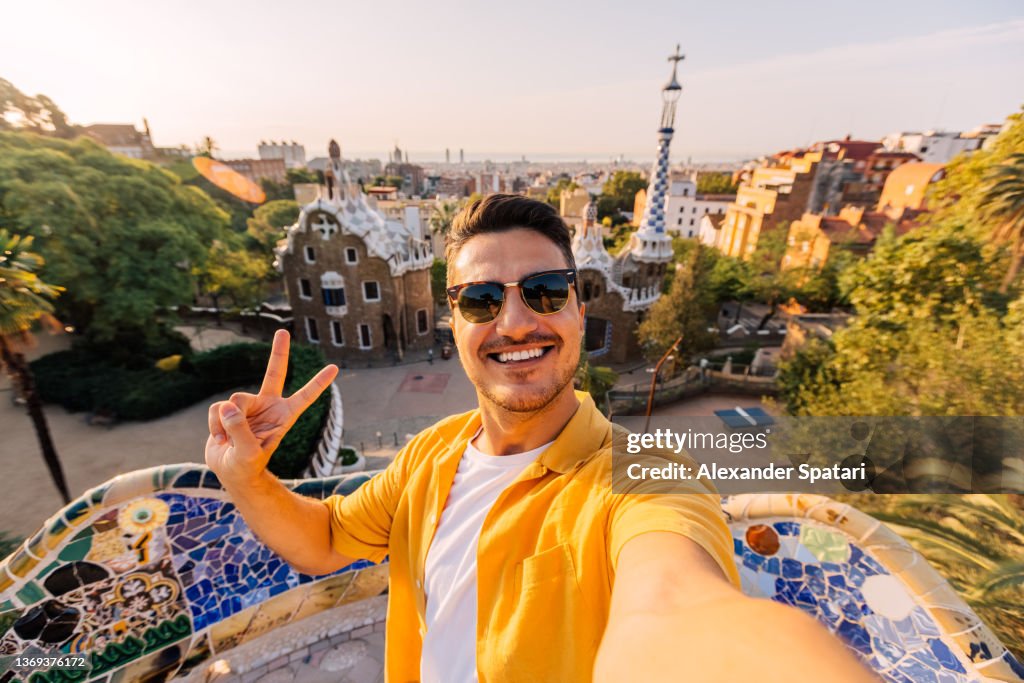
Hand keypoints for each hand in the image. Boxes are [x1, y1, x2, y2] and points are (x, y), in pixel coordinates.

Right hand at [205, 329, 338, 486]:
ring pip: (234, 400)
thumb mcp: (247, 454)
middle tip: (282, 332)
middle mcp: (268, 406)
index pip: (305, 397)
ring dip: (226, 422)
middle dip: (279, 352)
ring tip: (229, 441)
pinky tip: (220, 438)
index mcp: (284, 417)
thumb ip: (240, 430)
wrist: (230, 472)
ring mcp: (248, 406)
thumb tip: (228, 405)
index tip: (334, 368)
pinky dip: (215, 425)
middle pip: (274, 373)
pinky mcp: (228, 409)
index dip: (319, 383)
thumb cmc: (246, 466)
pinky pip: (217, 409)